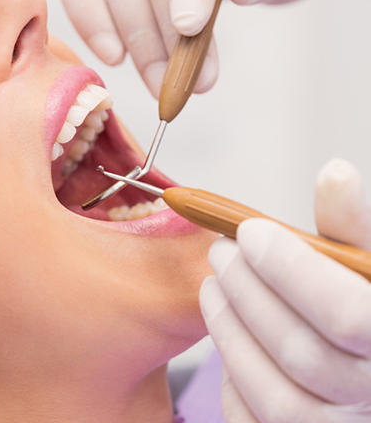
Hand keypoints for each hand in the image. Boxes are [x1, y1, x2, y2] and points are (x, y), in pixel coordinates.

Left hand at [200, 158, 370, 421]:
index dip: (291, 269)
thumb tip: (334, 173)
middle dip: (248, 292)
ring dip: (231, 331)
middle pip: (303, 355)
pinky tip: (232, 335)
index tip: (249, 231)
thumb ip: (350, 229)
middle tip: (221, 251)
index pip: (348, 315)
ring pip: (277, 397)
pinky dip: (236, 378)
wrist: (363, 368)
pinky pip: (255, 422)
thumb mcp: (367, 265)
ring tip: (213, 285)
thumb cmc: (363, 309)